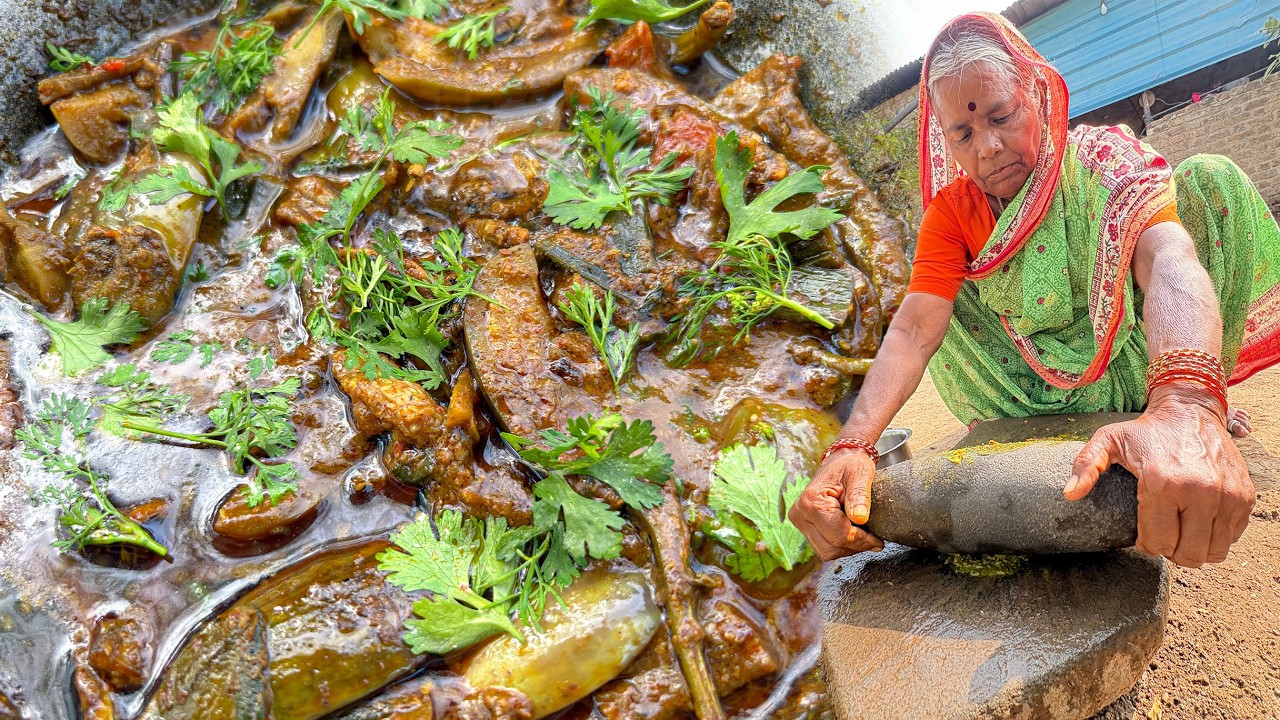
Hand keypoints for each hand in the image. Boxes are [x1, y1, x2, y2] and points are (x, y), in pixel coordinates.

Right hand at [789, 448, 883, 560]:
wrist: (839, 461)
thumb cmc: (850, 465)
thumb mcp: (861, 473)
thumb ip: (860, 495)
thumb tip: (859, 518)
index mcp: (812, 501)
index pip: (839, 535)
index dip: (862, 541)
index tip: (878, 540)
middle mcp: (800, 514)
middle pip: (831, 548)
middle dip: (855, 546)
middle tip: (873, 538)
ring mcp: (800, 522)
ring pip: (827, 552)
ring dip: (848, 548)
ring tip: (862, 534)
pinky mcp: (804, 527)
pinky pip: (824, 548)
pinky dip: (840, 546)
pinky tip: (851, 533)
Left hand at [1064, 389, 1254, 566]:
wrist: (1191, 412)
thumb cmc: (1147, 431)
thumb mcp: (1109, 440)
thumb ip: (1086, 465)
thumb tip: (1069, 494)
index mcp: (1163, 483)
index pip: (1158, 543)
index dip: (1147, 544)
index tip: (1144, 534)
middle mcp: (1200, 491)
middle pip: (1188, 554)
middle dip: (1172, 550)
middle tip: (1164, 534)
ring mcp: (1227, 495)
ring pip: (1213, 552)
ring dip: (1196, 548)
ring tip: (1182, 531)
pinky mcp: (1244, 496)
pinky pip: (1232, 537)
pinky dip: (1216, 537)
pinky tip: (1201, 521)